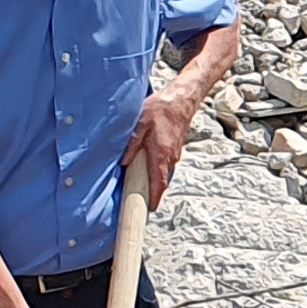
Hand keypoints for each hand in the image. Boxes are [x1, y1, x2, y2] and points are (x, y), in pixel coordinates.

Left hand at [122, 87, 193, 207]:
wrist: (182, 100)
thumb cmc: (160, 109)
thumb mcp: (140, 124)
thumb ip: (132, 144)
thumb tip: (124, 162)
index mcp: (160, 154)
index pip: (158, 183)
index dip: (155, 197)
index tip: (150, 208)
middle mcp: (170, 157)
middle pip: (161, 180)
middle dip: (152, 190)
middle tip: (140, 199)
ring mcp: (175, 153)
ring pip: (163, 172)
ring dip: (154, 178)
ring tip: (142, 184)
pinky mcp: (175, 148)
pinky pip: (166, 163)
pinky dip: (157, 168)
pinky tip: (148, 165)